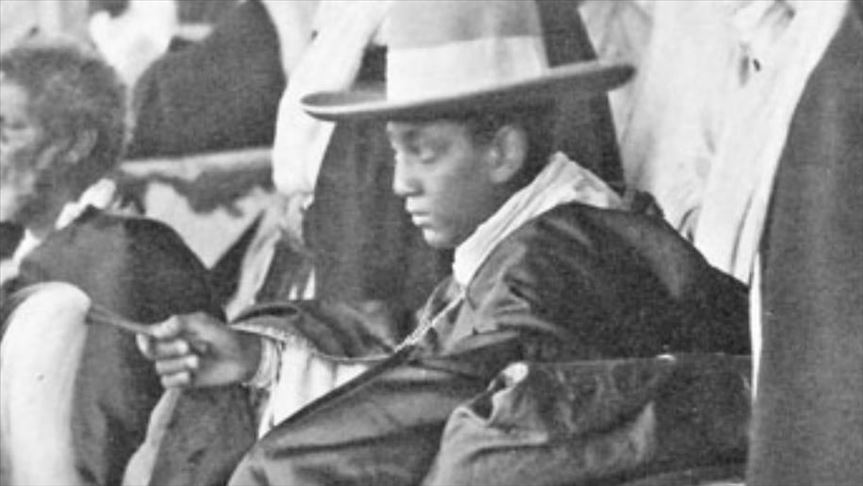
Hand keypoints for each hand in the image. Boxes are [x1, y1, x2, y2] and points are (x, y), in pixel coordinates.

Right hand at [136, 312, 261, 387]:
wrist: (241, 357)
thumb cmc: (223, 336)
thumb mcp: (204, 323)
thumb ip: (181, 322)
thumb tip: (158, 329)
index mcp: (172, 332)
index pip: (148, 336)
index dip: (142, 338)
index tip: (144, 339)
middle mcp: (170, 349)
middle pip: (151, 352)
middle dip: (168, 349)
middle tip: (188, 346)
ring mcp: (176, 365)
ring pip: (161, 368)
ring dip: (179, 364)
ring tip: (199, 360)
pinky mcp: (183, 380)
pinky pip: (167, 382)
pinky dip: (178, 379)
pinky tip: (191, 375)